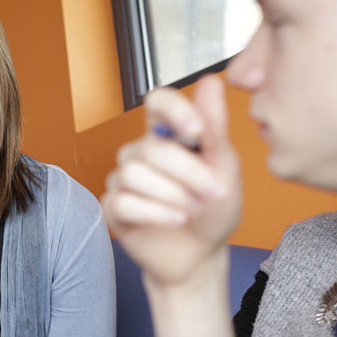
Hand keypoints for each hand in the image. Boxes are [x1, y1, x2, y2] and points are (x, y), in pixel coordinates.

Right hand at [102, 75, 241, 285]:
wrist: (200, 254)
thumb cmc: (212, 209)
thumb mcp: (224, 166)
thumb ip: (214, 127)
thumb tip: (211, 81)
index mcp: (168, 135)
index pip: (156, 101)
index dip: (172, 110)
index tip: (196, 130)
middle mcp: (141, 152)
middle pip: (150, 147)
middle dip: (188, 173)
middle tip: (213, 192)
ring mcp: (123, 180)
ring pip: (133, 174)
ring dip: (171, 195)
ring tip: (192, 210)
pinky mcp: (112, 207)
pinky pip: (123, 202)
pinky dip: (155, 213)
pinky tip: (175, 220)